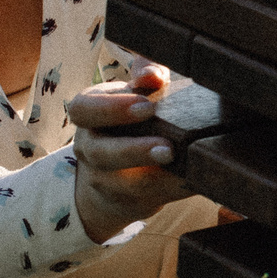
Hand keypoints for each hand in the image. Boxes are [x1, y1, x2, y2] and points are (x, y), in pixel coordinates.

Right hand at [68, 64, 192, 244]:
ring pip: (123, 184)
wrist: (117, 171)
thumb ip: (146, 75)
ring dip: (153, 176)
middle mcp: (90, 148)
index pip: (84, 109)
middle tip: (167, 145)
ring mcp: (105, 180)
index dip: (112, 109)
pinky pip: (148, 200)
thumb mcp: (135, 92)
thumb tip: (153, 74)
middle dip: (133, 150)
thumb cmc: (132, 119)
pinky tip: (192, 180)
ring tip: (179, 164)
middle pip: (100, 152)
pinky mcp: (128, 202)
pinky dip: (172, 190)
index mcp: (88, 115)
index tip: (147, 105)